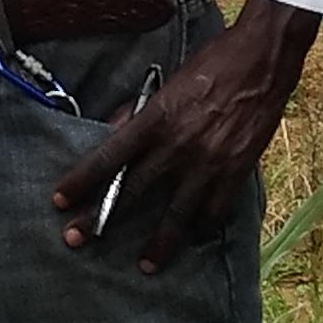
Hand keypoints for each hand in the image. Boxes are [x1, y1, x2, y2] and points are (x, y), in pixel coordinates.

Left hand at [53, 1, 309, 271]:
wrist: (263, 58)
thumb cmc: (214, 62)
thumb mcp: (168, 83)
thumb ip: (141, 113)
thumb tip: (115, 133)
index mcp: (156, 117)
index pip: (108, 156)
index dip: (81, 180)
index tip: (59, 200)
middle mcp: (178, 143)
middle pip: (132, 190)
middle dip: (100, 218)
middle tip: (77, 240)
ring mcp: (209, 160)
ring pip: (176, 213)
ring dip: (159, 243)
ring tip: (146, 265)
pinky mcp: (237, 169)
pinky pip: (215, 209)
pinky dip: (203, 226)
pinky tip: (194, 236)